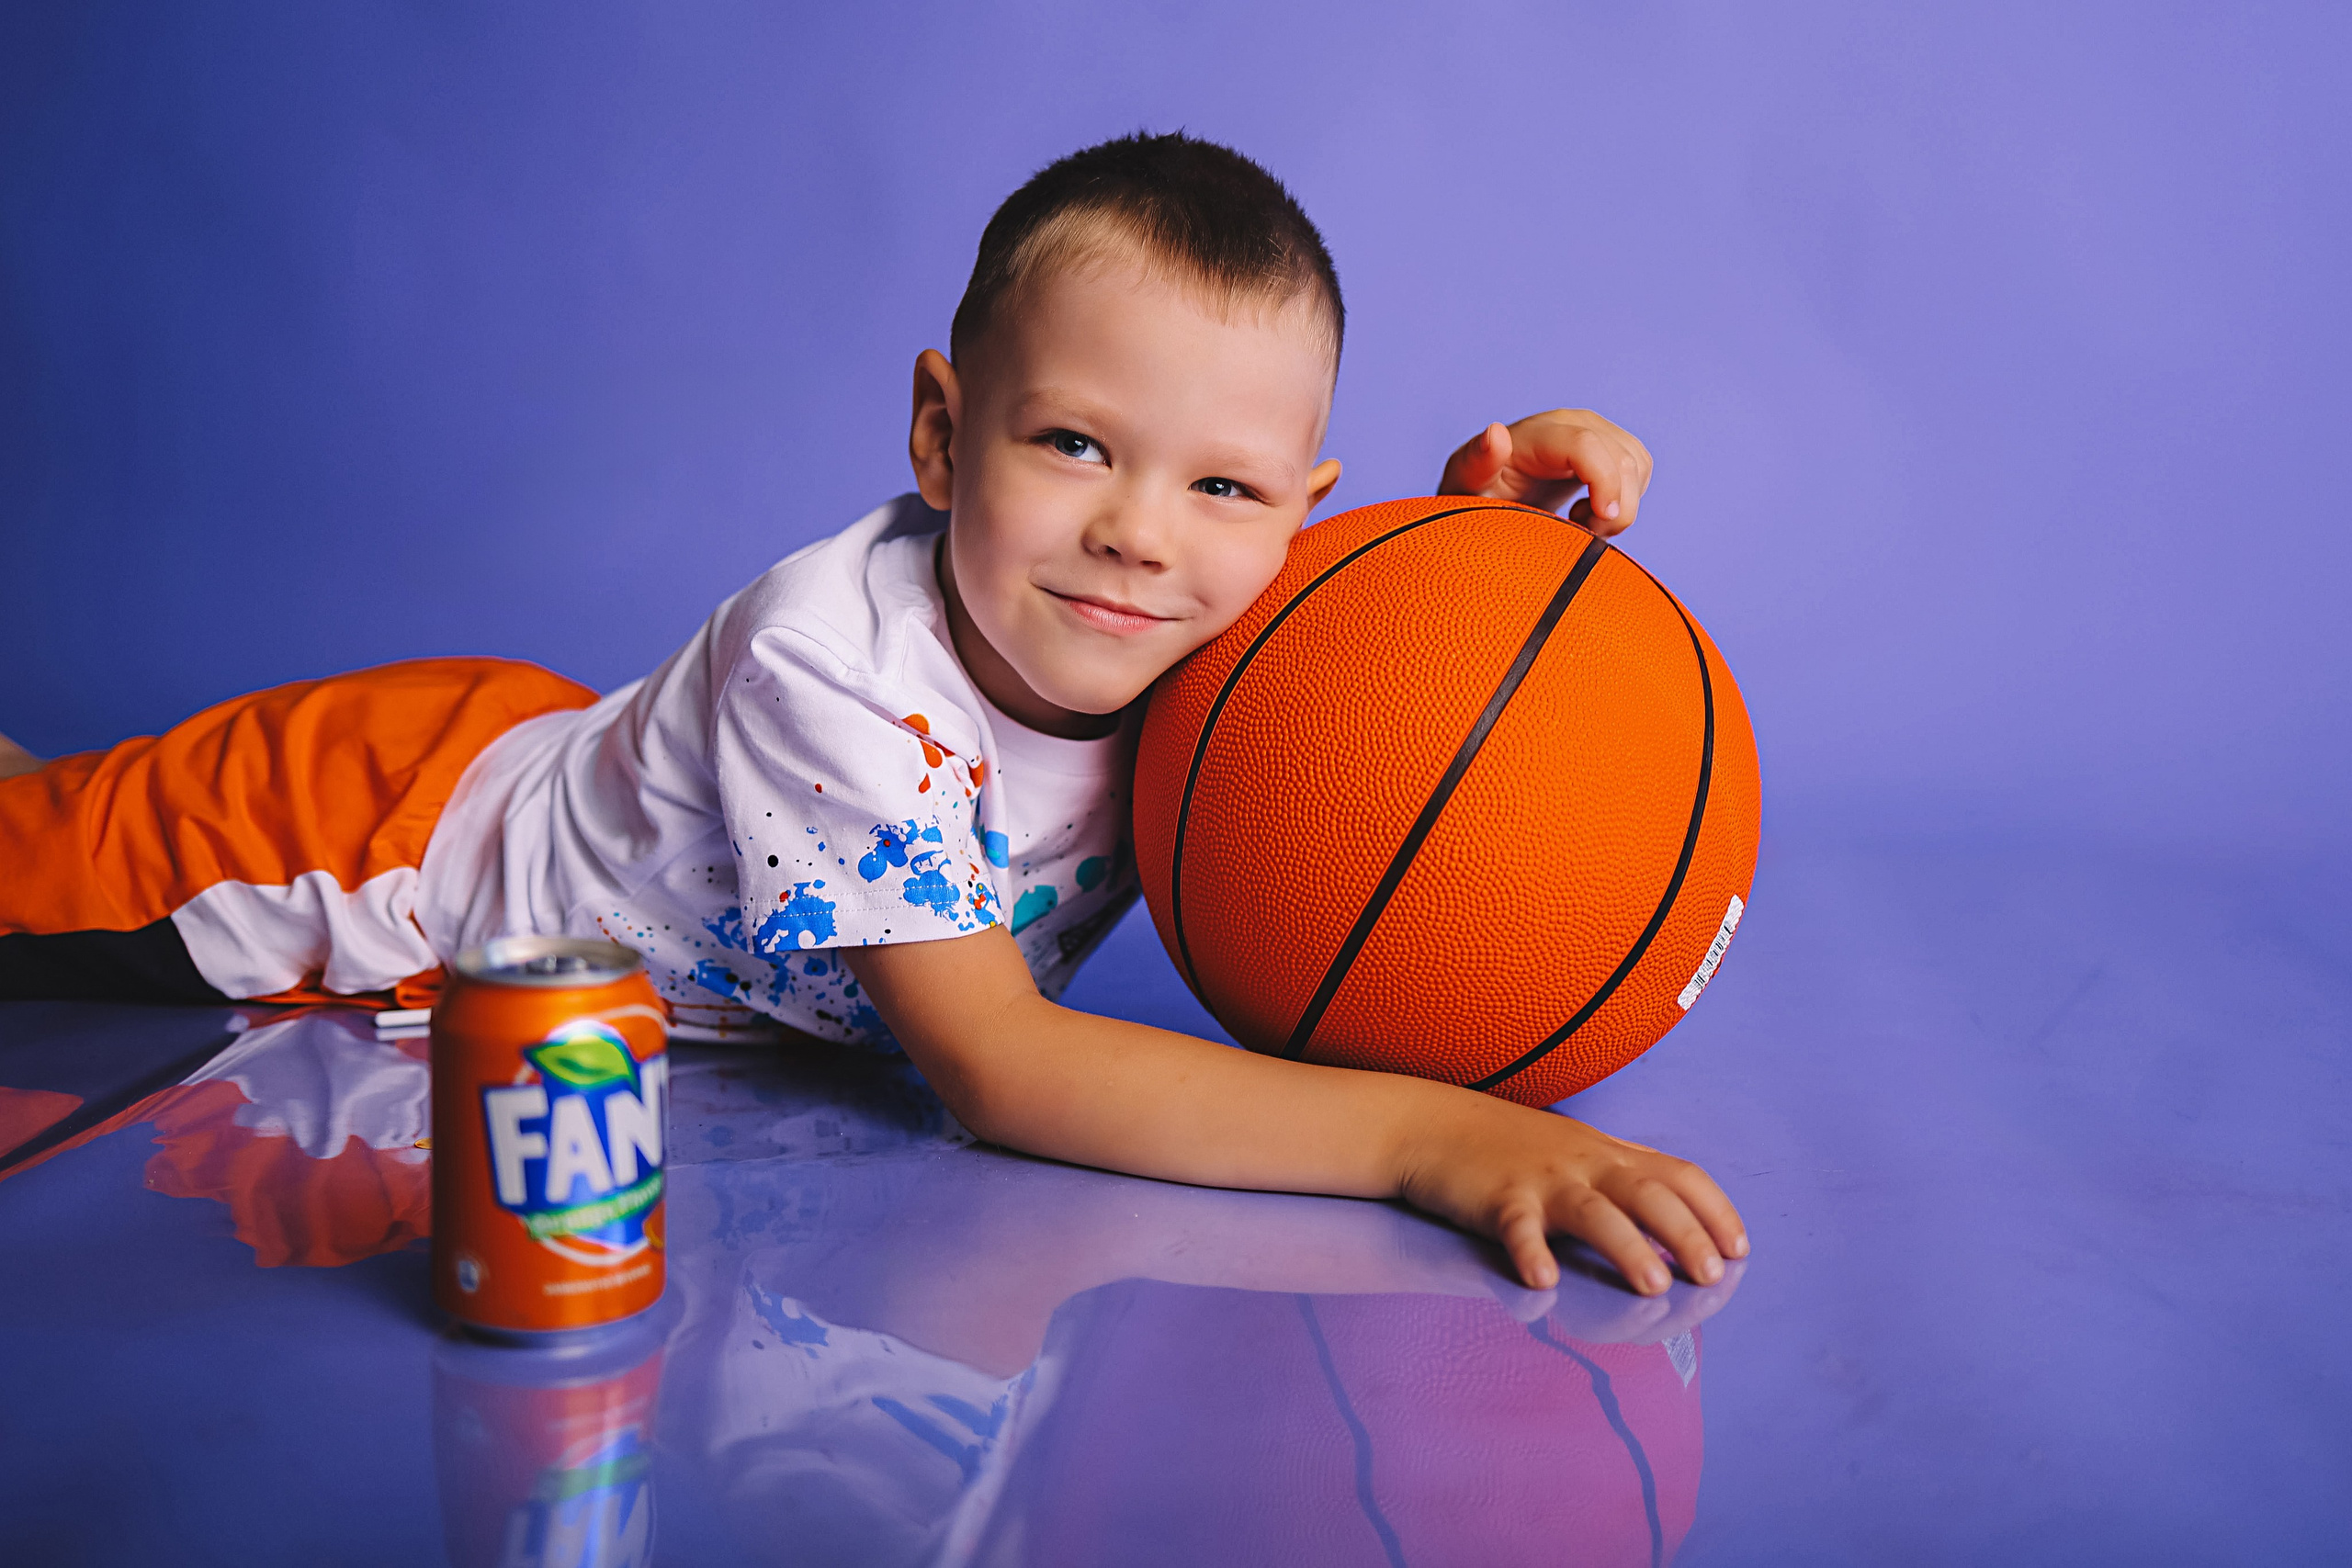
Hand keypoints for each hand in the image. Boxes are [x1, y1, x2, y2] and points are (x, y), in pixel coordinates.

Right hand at [1394, 1094, 1745, 1293]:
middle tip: (1712, 1275)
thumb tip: (1672, 1225)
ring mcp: (1541, 1179)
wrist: (1430, 1122)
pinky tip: (1542, 1283)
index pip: (1680, 1174)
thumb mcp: (1574, 1151)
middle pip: (1649, 1193)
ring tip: (1654, 1284)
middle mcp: (1584, 1163)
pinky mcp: (1497, 1198)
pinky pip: (1518, 1227)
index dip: (1716, 1211)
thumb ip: (1619, 1179)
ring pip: (1595, 1211)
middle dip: (1687, 1233)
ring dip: (1628, 1247)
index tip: (1740, 1249)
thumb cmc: (1506, 1146)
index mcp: (1608, 1154)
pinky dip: (1532, 1253)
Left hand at [1437, 409, 1653, 536]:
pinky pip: (1640, 471)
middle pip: (1621, 460)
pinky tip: (1592, 510)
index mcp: (1537, 433)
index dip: (1604, 483)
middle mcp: (1571, 422)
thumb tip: (1496, 434)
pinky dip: (1626, 499)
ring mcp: (1595, 430)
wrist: (1491, 492)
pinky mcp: (1610, 445)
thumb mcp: (1465, 483)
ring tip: (1581, 522)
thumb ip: (1477, 461)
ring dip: (1622, 505)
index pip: (1586, 446)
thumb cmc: (1475, 494)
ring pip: (1637, 466)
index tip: (1600, 523)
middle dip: (1614, 507)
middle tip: (1579, 532)